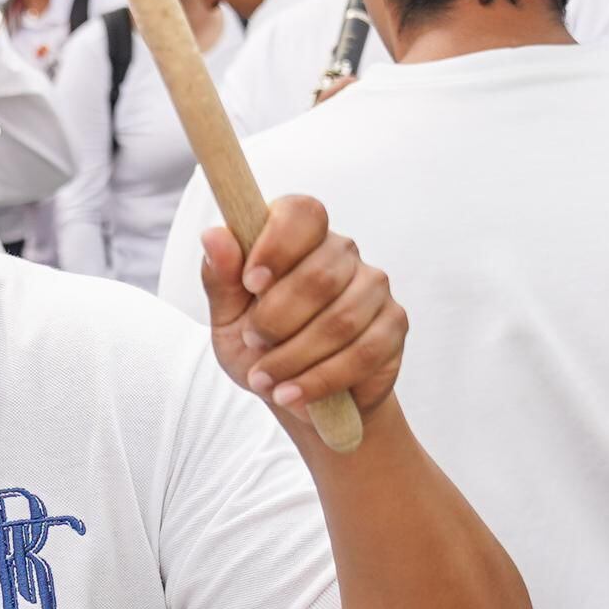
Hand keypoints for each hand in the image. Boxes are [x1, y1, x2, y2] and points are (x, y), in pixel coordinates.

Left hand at [200, 194, 402, 422]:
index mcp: (299, 235)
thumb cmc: (258, 347)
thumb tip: (213, 235)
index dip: (277, 245)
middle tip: (253, 344)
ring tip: (266, 379)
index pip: (302, 213)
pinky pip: (363, 352)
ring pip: (341, 319)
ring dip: (295, 357)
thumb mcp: (227, 318)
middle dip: (277, 319)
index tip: (251, 283)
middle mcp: (342, 251)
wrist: (296, 394)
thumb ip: (220, 278)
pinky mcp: (394, 324)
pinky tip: (294, 394)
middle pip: (320, 275)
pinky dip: (321, 379)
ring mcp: (373, 286)